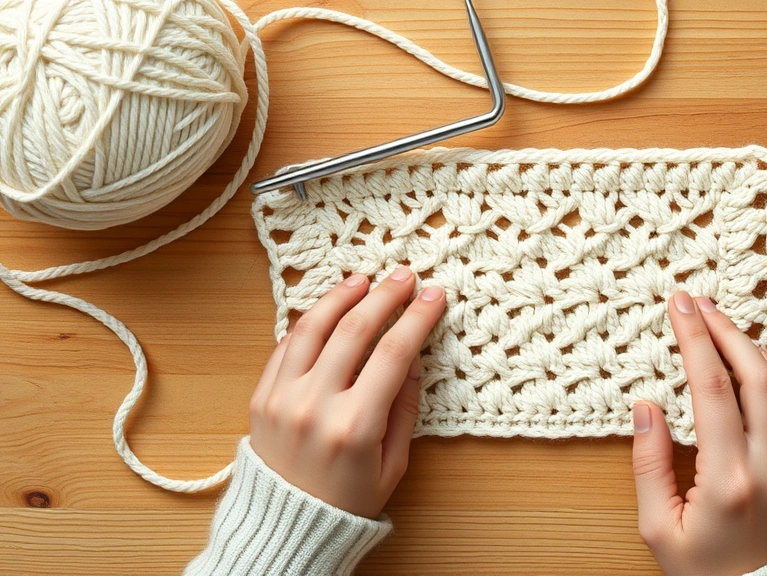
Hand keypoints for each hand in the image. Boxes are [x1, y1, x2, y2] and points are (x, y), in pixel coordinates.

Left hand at [248, 267, 445, 517]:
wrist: (288, 526)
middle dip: (384, 296)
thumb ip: (403, 406)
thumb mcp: (393, 462)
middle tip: (403, 277)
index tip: (433, 297)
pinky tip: (328, 309)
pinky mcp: (260, 397)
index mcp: (355, 427)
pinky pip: (285, 346)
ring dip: (340, 296)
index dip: (416, 318)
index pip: (392, 353)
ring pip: (312, 328)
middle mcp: (314, 406)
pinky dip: (307, 322)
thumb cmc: (347, 500)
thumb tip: (411, 354)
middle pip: (353, 330)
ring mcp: (282, 399)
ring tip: (362, 280)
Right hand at [632, 291, 766, 574]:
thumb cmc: (702, 571)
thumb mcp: (657, 528)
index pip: (712, 390)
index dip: (695, 339)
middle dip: (728, 331)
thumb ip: (649, 465)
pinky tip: (756, 367)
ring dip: (755, 351)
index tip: (680, 306)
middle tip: (702, 303)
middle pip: (757, 377)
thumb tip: (647, 407)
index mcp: (729, 481)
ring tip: (724, 328)